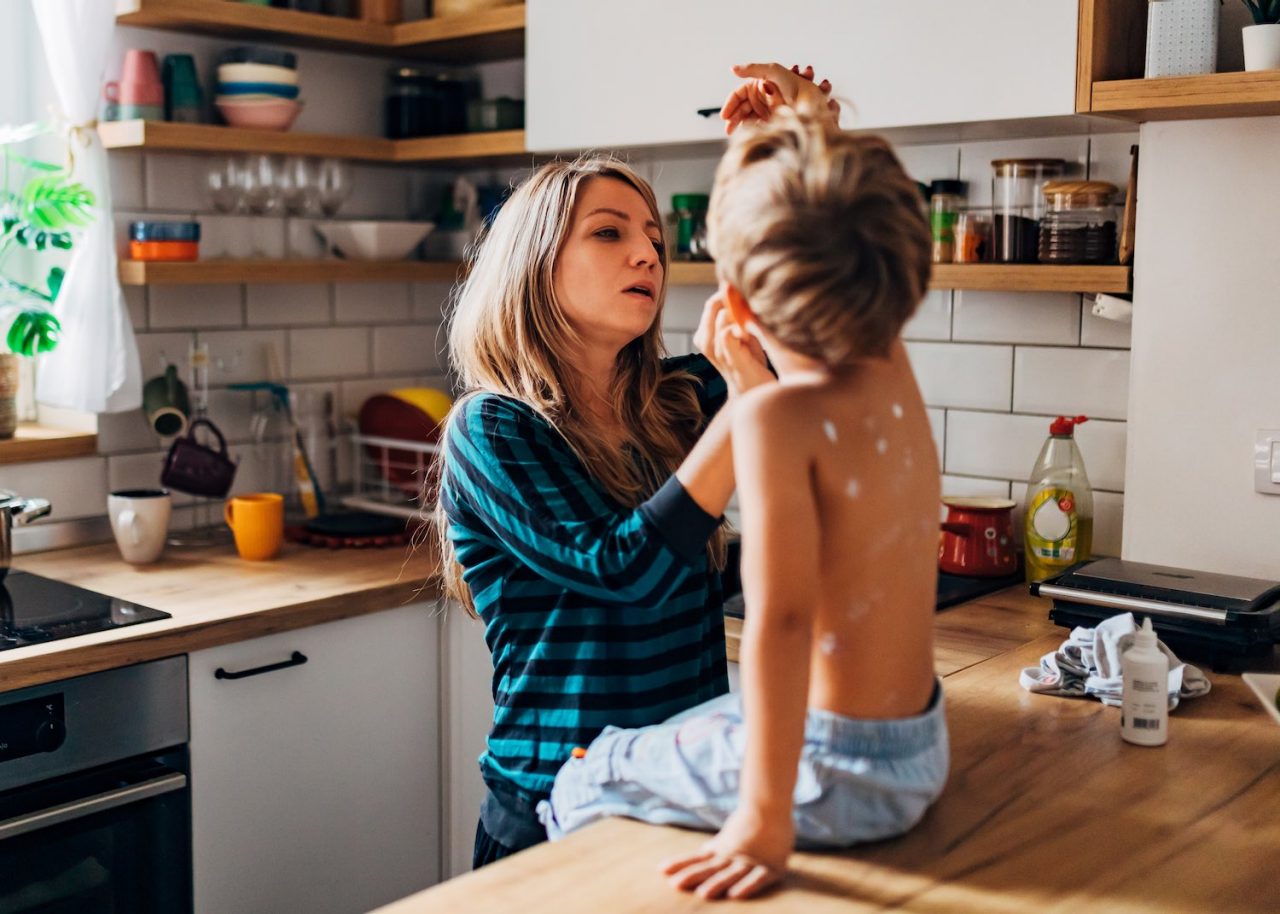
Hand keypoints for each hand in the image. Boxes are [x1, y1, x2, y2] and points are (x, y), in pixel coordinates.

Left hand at [660, 808, 792, 899]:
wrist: (772, 806)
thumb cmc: (750, 822)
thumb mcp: (726, 837)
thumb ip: (713, 848)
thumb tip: (696, 853)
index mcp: (720, 849)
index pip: (697, 858)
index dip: (680, 863)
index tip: (661, 869)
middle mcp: (731, 857)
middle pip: (709, 868)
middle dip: (692, 876)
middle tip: (676, 885)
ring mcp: (750, 862)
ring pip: (731, 874)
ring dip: (717, 883)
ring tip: (703, 893)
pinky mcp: (770, 868)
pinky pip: (758, 879)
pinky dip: (747, 886)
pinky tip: (736, 895)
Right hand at [694, 290, 771, 397]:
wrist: (754, 393)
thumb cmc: (749, 362)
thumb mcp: (742, 333)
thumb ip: (737, 313)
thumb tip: (736, 288)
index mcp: (705, 335)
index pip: (711, 303)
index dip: (728, 294)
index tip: (748, 296)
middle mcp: (706, 343)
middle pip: (712, 306)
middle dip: (732, 299)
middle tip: (752, 306)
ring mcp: (716, 352)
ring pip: (720, 317)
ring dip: (740, 313)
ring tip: (753, 323)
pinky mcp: (730, 359)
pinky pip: (727, 333)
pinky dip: (741, 327)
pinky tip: (752, 333)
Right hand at [719, 63, 840, 134]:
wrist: (813, 101)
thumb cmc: (794, 82)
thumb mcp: (773, 70)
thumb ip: (752, 69)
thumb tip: (732, 69)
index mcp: (758, 84)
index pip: (738, 95)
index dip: (730, 105)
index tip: (725, 116)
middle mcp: (761, 97)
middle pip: (741, 109)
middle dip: (733, 118)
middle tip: (728, 130)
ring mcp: (767, 109)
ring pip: (747, 119)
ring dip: (740, 126)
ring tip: (735, 134)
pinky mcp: (773, 121)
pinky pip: (757, 127)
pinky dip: (751, 131)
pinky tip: (747, 135)